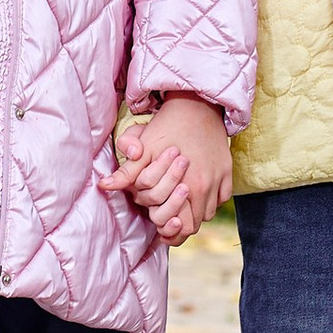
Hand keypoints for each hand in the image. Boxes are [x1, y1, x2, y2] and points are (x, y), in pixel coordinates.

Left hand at [107, 91, 231, 244]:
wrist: (197, 103)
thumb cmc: (167, 125)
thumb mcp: (144, 147)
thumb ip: (127, 172)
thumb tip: (104, 186)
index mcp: (186, 186)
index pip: (179, 227)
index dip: (167, 229)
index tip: (160, 222)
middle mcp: (205, 188)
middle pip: (194, 224)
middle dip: (180, 222)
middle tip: (168, 215)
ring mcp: (219, 180)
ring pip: (208, 213)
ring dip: (194, 212)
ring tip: (180, 201)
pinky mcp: (227, 171)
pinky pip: (221, 198)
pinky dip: (210, 199)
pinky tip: (196, 189)